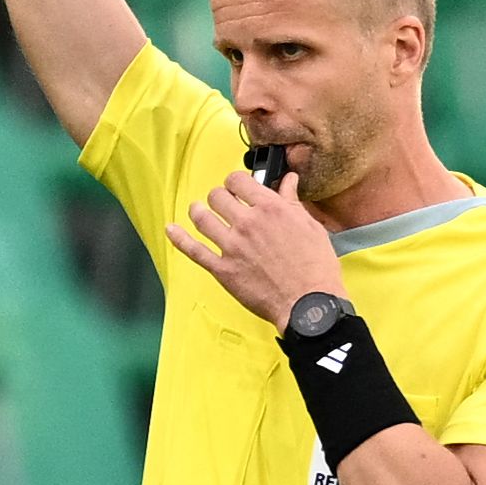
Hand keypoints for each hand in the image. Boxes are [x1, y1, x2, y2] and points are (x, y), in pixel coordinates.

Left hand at [165, 165, 345, 329]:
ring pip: (202, 218)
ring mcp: (232, 247)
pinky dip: (179, 238)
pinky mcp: (223, 270)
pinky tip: (170, 229)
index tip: (238, 188)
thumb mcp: (310, 226)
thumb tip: (288, 181)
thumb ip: (291, 202)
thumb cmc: (315, 267)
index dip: (235, 182)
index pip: (239, 181)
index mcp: (269, 208)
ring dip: (198, 210)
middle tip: (223, 203)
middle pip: (217, 196)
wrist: (308, 303)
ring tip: (198, 210)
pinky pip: (194, 250)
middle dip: (219, 196)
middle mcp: (247, 223)